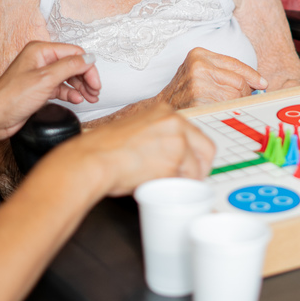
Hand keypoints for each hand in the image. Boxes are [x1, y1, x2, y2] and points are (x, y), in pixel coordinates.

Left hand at [0, 41, 101, 139]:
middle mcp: (40, 60)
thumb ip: (69, 67)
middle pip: (73, 65)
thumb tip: (88, 58)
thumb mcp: (45, 79)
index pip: (74, 53)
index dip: (87, 67)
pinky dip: (70, 93)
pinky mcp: (39, 88)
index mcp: (40, 50)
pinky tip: (76, 100)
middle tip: (94, 91)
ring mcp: (40, 75)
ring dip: (80, 87)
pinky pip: (61, 87)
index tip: (95, 82)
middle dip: (85, 78)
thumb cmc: (10, 97)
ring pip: (68, 77)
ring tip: (89, 97)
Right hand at [56, 103, 214, 195]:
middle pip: (206, 149)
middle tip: (191, 179)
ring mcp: (177, 141)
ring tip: (163, 183)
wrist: (93, 159)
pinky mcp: (174, 162)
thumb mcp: (136, 130)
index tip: (191, 164)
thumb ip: (158, 136)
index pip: (195, 133)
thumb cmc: (105, 149)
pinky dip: (172, 188)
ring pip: (195, 168)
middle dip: (200, 168)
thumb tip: (170, 152)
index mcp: (165, 112)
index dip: (193, 154)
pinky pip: (182, 182)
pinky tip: (155, 185)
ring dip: (183, 180)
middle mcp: (175, 122)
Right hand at [158, 47, 267, 109]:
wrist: (163, 107)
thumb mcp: (200, 72)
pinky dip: (227, 112)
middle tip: (238, 100)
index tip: (262, 83)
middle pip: (238, 81)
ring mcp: (197, 85)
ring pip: (234, 96)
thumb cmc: (186, 90)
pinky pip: (226, 108)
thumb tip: (259, 83)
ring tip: (222, 106)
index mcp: (199, 55)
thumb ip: (225, 72)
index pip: (235, 64)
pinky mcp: (199, 103)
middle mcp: (198, 67)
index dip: (251, 75)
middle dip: (244, 92)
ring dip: (235, 104)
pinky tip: (217, 112)